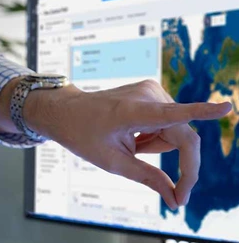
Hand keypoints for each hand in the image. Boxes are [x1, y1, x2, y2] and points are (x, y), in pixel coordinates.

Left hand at [25, 80, 231, 210]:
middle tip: (176, 195)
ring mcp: (152, 90)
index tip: (227, 107)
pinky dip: (154, 136)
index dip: (204, 113)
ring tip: (129, 141)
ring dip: (157, 146)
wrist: (66, 111)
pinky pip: (168, 124)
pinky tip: (132, 132)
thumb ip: (147, 177)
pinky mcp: (154, 92)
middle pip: (184, 137)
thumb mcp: (112, 162)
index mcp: (133, 111)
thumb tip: (176, 199)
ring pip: (176, 133)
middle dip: (181, 165)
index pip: (173, 115)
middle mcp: (147, 95)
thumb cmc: (83, 135)